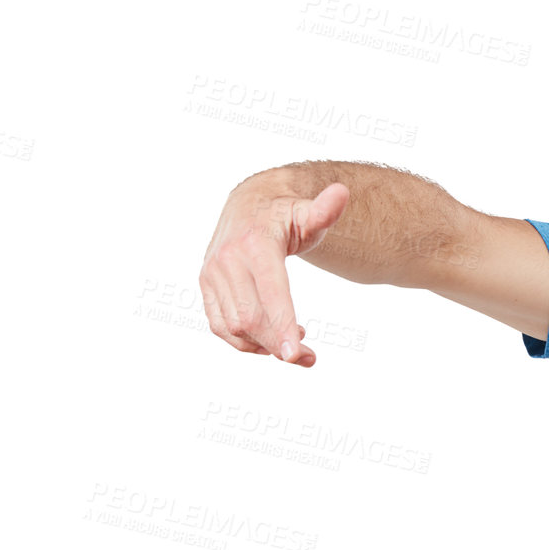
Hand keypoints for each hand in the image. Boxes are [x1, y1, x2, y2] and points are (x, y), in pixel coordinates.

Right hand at [199, 180, 349, 365]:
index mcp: (256, 244)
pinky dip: (244, 341)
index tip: (295, 354)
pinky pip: (219, 325)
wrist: (250, 205)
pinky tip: (271, 340)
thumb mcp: (308, 212)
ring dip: (263, 346)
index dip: (282, 324)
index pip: (269, 291)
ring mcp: (213, 274)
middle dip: (278, 343)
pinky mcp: (206, 286)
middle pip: (249, 317)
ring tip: (295, 345)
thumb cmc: (286, 214)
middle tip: (309, 357)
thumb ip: (325, 210)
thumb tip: (342, 192)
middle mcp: (228, 259)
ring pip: (233, 326)